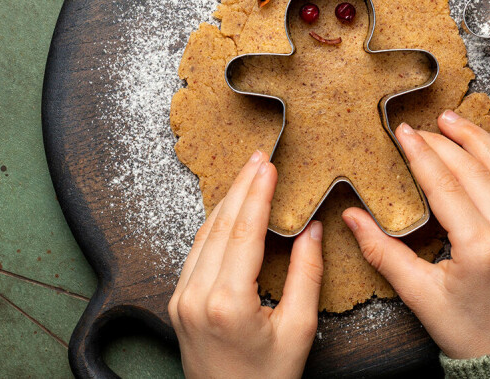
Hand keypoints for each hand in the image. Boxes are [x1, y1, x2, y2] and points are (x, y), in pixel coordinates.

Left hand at [169, 151, 323, 378]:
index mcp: (227, 302)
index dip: (258, 194)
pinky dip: (213, 227)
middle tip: (259, 157)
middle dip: (241, 187)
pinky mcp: (177, 303)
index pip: (244, 232)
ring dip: (226, 202)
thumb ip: (307, 276)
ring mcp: (181, 298)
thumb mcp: (299, 331)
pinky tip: (228, 211)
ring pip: (203, 235)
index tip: (269, 165)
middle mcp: (196, 296)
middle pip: (221, 225)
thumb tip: (312, 229)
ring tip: (247, 176)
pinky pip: (195, 253)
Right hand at [343, 111, 489, 359]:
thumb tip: (350, 216)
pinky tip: (489, 146)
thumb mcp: (418, 295)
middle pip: (476, 170)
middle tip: (421, 126)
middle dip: (445, 141)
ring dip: (480, 139)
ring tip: (454, 121)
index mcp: (481, 250)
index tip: (403, 132)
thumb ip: (382, 251)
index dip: (422, 153)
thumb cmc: (467, 330)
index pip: (447, 185)